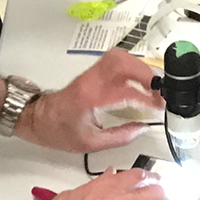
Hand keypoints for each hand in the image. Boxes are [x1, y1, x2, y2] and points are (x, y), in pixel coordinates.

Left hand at [17, 49, 164, 152]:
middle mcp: (91, 80)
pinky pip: (115, 61)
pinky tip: (140, 82)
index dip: (146, 97)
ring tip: (153, 87)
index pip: (125, 90)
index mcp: (91, 98)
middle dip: (146, 74)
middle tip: (160, 92)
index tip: (159, 107)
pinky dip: (132, 67)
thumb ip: (120, 136)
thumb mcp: (91, 143)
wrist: (38, 118)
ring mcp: (91, 73)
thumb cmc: (60, 132)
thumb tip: (143, 128)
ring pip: (119, 57)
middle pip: (122, 62)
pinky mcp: (92, 72)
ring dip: (140, 68)